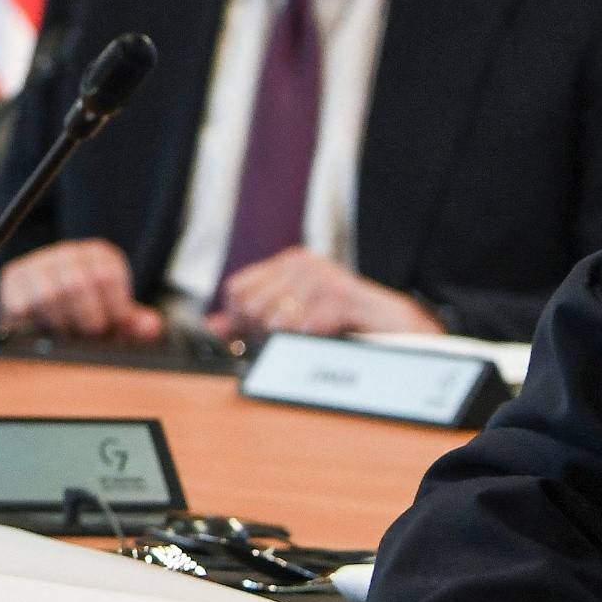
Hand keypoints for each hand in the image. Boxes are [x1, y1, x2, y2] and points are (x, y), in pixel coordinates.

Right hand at [0, 238, 158, 339]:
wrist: (48, 319)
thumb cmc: (87, 319)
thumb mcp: (116, 321)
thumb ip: (136, 325)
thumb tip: (151, 327)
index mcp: (99, 256)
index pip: (106, 276)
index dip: (111, 309)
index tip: (110, 325)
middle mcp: (67, 252)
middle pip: (75, 284)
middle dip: (84, 319)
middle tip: (87, 335)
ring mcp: (37, 263)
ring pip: (47, 295)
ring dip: (58, 324)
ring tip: (65, 333)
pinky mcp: (12, 278)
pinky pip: (21, 305)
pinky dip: (33, 324)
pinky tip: (42, 328)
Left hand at [217, 248, 435, 341]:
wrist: (391, 322)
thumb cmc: (339, 318)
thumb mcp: (293, 313)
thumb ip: (250, 318)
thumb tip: (211, 326)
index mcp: (287, 261)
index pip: (236, 290)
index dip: (241, 318)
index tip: (257, 331)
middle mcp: (301, 262)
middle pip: (251, 307)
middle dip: (264, 331)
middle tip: (290, 336)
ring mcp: (321, 276)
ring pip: (275, 321)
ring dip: (289, 338)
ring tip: (311, 334)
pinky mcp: (339, 295)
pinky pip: (303, 329)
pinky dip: (311, 340)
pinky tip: (326, 334)